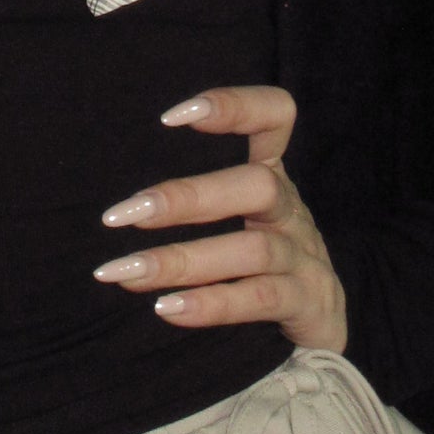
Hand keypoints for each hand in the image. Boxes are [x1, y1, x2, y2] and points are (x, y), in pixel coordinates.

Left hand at [92, 83, 347, 350]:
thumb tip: (114, 206)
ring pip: (253, 249)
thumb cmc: (259, 261)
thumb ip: (194, 199)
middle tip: (120, 216)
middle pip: (259, 185)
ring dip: (183, 260)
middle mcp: (293, 210)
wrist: (319, 327)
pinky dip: (213, 303)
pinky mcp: (311, 305)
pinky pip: (261, 298)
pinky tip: (166, 308)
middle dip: (188, 198)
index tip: (169, 118)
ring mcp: (306, 258)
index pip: (276, 116)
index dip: (235, 106)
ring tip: (126, 272)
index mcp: (273, 176)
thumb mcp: (239, 217)